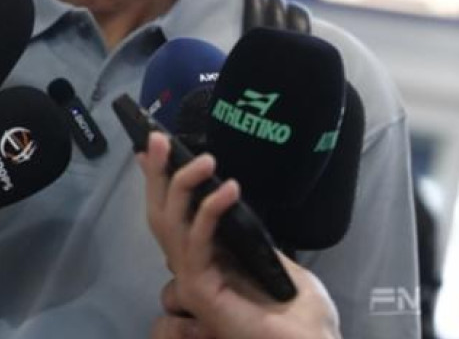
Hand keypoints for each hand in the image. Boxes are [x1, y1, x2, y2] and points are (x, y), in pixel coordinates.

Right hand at [138, 133, 341, 338]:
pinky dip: (209, 213)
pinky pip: (197, 245)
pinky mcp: (201, 293)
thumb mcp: (280, 266)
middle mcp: (194, 272)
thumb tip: (240, 211)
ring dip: (182, 186)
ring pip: (171, 227)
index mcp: (209, 264)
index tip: (154, 148)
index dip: (162, 183)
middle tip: (157, 139)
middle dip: (158, 176)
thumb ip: (255, 243)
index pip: (176, 218)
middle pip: (162, 218)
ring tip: (204, 159)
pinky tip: (228, 189)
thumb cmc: (304, 319)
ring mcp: (193, 285)